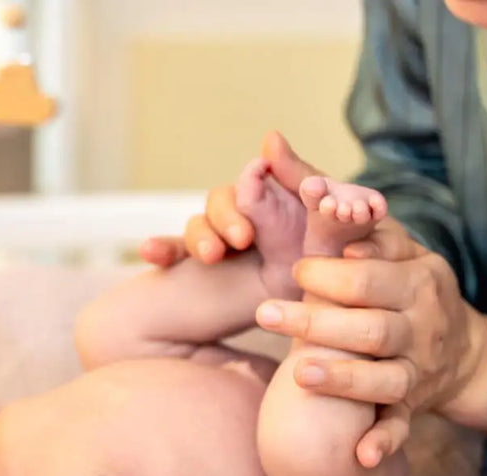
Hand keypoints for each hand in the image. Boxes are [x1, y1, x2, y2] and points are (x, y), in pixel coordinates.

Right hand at [139, 131, 322, 266]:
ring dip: (201, 237)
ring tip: (212, 256)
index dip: (253, 181)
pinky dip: (162, 248)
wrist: (321, 320)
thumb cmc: (334, 270)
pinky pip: (176, 253)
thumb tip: (279, 143)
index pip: (255, 178)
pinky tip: (150, 252)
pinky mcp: (203, 267)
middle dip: (227, 216)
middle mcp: (249, 216)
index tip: (258, 179)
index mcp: (281, 203)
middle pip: (222, 199)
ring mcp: (223, 241)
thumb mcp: (336, 238)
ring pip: (199, 225)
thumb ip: (320, 194)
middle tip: (242, 239)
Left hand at [256, 222, 486, 466]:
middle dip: (317, 323)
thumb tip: (340, 217)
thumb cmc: (415, 290)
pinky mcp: (412, 407)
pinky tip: (359, 455)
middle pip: (370, 328)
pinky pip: (401, 428)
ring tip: (299, 374)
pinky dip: (384, 442)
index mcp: (419, 284)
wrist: (467, 352)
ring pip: (384, 379)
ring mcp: (418, 372)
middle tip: (265, 313)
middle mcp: (421, 330)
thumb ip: (375, 233)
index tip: (295, 270)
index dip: (331, 275)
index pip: (370, 279)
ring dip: (344, 380)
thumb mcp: (408, 253)